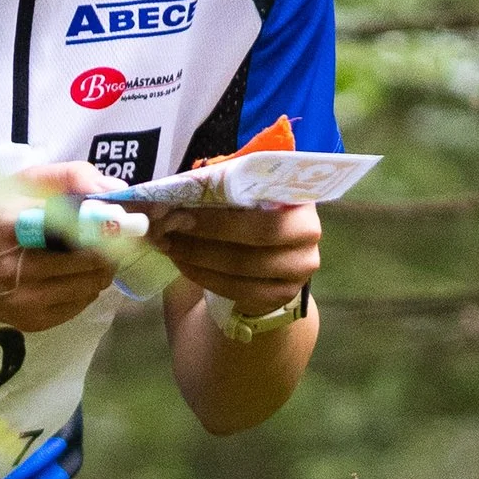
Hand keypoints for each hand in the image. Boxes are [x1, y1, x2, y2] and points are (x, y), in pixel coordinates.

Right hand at [0, 163, 122, 333]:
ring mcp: (23, 300)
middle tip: (114, 236)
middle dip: (111, 246)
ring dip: (102, 268)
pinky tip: (71, 274)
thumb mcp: (20, 182)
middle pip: (92, 259)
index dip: (105, 222)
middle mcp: (15, 267)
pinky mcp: (31, 322)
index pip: (75, 225)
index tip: (122, 218)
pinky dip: (86, 287)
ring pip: (93, 284)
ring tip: (93, 254)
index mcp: (10, 224)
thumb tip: (116, 190)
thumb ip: (70, 177)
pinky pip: (80, 304)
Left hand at [148, 199, 320, 316]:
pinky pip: (238, 289)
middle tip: (170, 227)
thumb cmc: (249, 214)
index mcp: (299, 196)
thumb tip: (173, 189)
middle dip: (208, 230)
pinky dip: (205, 276)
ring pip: (244, 265)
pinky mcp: (282, 295)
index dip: (226, 201)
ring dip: (199, 255)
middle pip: (259, 233)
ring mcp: (299, 268)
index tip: (183, 205)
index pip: (266, 197)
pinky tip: (183, 264)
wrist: (267, 257)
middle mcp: (309, 232)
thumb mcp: (239, 191)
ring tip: (169, 245)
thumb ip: (218, 184)